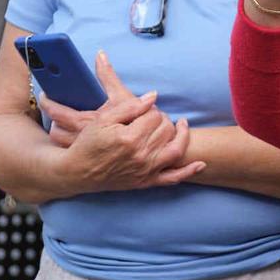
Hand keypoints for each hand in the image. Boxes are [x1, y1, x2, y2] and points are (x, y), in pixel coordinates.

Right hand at [41, 52, 203, 191]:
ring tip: (179, 125)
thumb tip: (153, 96)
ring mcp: (146, 170)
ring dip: (182, 135)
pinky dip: (188, 171)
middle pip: (167, 129)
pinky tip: (201, 163)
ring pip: (175, 149)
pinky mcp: (146, 182)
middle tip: (155, 116)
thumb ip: (129, 107)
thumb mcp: (103, 119)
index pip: (154, 115)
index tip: (143, 109)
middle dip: (164, 119)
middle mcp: (141, 155)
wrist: (77, 172)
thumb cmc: (88, 143)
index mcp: (129, 138)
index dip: (151, 108)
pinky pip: (173, 179)